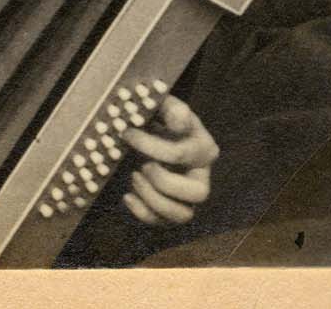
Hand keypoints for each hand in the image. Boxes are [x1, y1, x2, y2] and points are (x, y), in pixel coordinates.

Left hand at [120, 95, 218, 225]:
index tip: (127, 133)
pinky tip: (127, 195)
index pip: (183, 154)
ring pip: (183, 215)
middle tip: (142, 166)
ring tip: (134, 177)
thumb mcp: (164, 106)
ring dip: (153, 199)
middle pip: (198, 194)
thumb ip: (171, 109)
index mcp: (204, 148)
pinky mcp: (171, 211)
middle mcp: (201, 176)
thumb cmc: (157, 118)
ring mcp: (188, 198)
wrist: (146, 133)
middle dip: (164, 181)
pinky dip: (142, 212)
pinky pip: (162, 223)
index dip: (151, 145)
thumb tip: (179, 121)